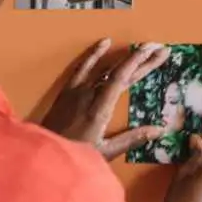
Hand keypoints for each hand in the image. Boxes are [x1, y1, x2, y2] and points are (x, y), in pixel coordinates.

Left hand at [40, 40, 167, 159]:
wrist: (42, 157)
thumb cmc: (75, 156)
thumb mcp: (106, 152)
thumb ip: (132, 139)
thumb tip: (159, 130)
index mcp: (99, 109)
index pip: (122, 78)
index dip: (140, 63)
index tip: (156, 53)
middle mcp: (87, 94)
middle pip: (117, 70)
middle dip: (140, 59)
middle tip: (159, 49)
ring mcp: (75, 91)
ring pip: (102, 67)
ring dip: (122, 56)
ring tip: (139, 47)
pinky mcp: (66, 91)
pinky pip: (82, 67)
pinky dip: (94, 54)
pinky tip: (104, 43)